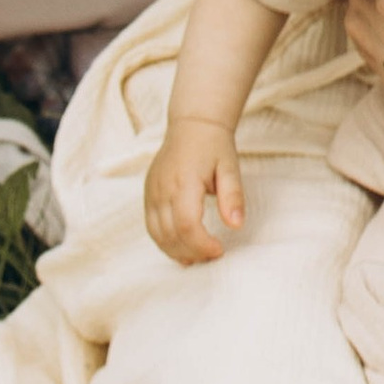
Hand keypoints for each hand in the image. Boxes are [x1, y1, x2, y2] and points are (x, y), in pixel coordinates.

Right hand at [145, 118, 244, 264]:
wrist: (192, 125)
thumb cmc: (214, 146)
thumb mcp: (230, 167)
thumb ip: (233, 196)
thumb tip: (236, 225)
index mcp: (184, 181)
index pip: (187, 225)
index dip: (202, 245)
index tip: (219, 251)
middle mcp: (162, 189)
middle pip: (170, 234)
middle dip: (191, 252)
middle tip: (211, 257)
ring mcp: (151, 192)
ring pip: (157, 234)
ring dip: (176, 252)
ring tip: (197, 258)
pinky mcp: (147, 194)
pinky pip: (150, 226)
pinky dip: (164, 242)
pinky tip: (181, 248)